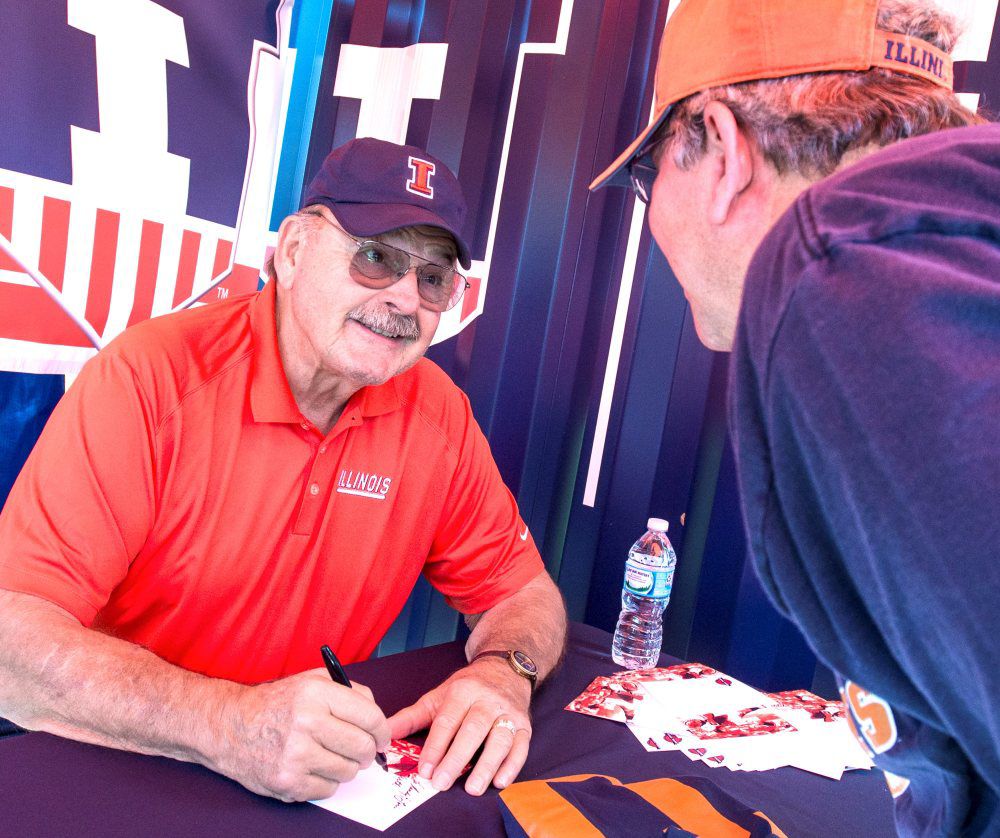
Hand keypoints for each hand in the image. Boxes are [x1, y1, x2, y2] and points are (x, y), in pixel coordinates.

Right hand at [212, 669, 390, 802]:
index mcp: (316, 694)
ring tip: (332, 756)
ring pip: (348, 771)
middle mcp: (307, 722)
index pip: (370, 716)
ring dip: (346, 767)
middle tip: (363, 751)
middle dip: (368, 752)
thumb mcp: (311, 681)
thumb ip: (349, 691)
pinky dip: (327, 781)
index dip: (382, 730)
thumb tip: (377, 714)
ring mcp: (296, 755)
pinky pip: (328, 789)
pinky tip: (313, 767)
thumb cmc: (275, 703)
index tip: (382, 737)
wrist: (230, 726)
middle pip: (362, 747)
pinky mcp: (288, 782)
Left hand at [387, 657, 531, 794]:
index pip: (447, 720)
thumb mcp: (437, 696)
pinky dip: (512, 765)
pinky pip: (521, 745)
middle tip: (441, 783)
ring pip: (500, 738)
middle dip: (456, 758)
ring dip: (487, 765)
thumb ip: (411, 717)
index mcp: (462, 691)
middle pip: (473, 730)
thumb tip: (384, 733)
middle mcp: (487, 700)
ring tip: (472, 788)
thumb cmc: (467, 688)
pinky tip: (500, 782)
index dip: (435, 747)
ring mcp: (508, 712)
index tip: (425, 770)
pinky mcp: (525, 724)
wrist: (504, 669)